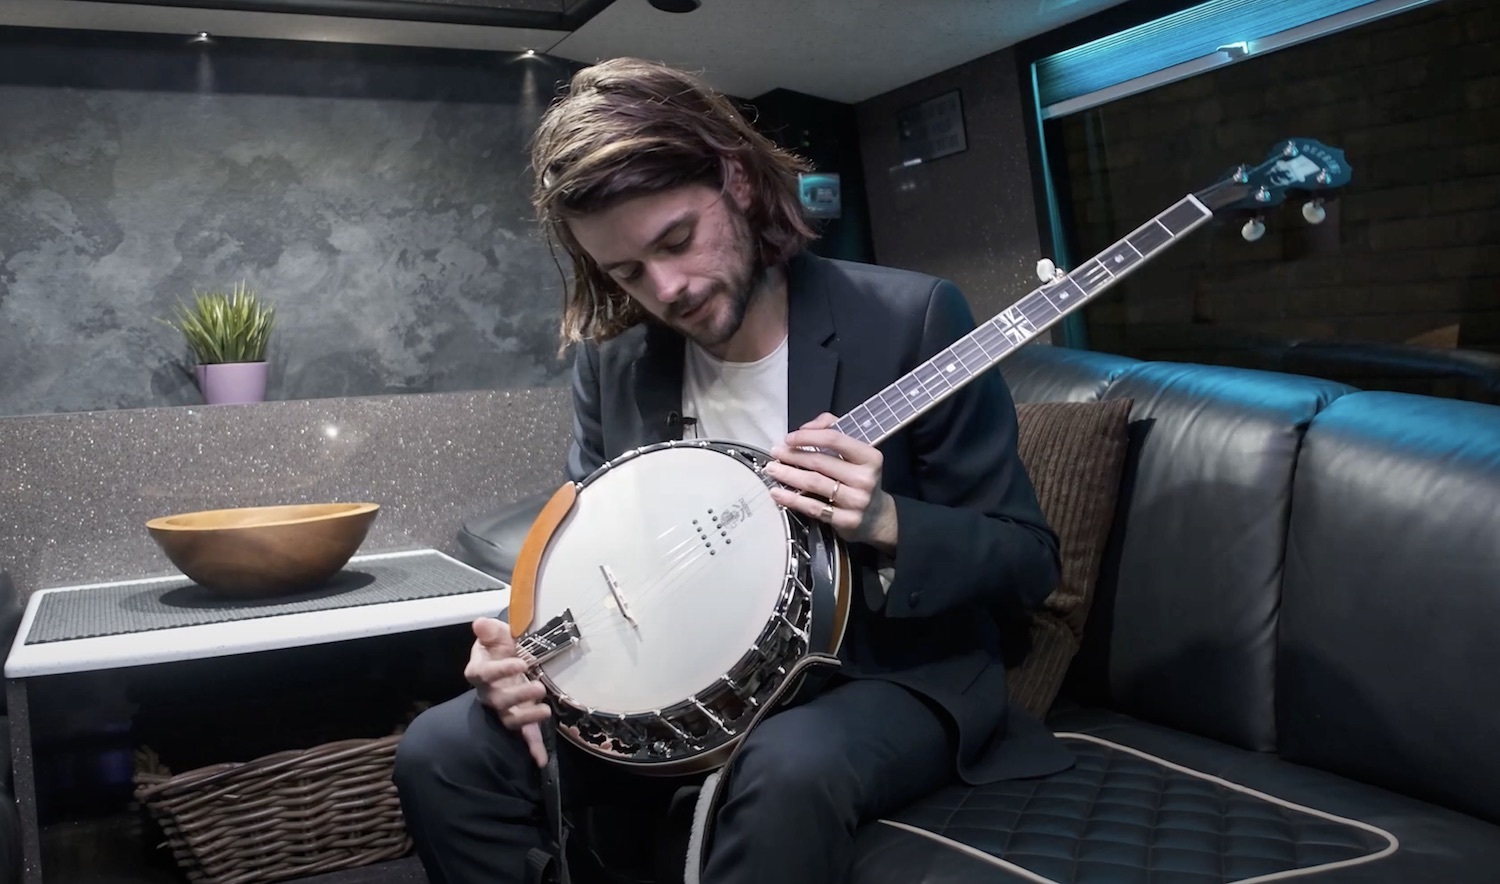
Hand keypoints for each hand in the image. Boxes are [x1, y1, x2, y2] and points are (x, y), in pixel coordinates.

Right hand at [464, 617, 549, 767]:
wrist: (511, 659)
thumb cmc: (501, 647)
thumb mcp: (498, 634)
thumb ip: (490, 630)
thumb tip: (479, 623)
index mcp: (480, 672)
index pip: (485, 674)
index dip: (501, 670)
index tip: (520, 663)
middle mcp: (489, 694)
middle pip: (498, 700)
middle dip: (518, 695)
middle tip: (538, 687)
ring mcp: (503, 709)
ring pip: (510, 719)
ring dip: (526, 717)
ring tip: (544, 709)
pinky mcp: (519, 720)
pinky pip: (523, 736)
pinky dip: (531, 748)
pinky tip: (540, 759)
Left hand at [766, 412, 897, 553]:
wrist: (877, 516)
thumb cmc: (860, 478)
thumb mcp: (855, 451)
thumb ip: (832, 430)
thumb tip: (806, 428)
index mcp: (869, 457)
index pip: (834, 439)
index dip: (807, 437)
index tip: (789, 438)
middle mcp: (864, 478)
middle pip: (820, 462)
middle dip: (792, 456)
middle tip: (775, 453)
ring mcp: (856, 501)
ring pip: (814, 483)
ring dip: (788, 475)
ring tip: (772, 469)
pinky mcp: (846, 520)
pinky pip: (813, 507)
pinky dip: (792, 499)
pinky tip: (778, 493)